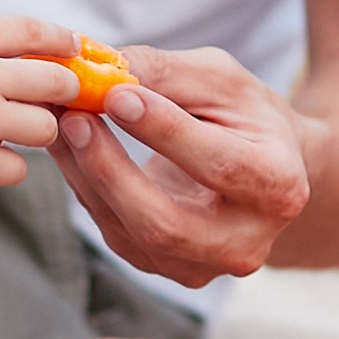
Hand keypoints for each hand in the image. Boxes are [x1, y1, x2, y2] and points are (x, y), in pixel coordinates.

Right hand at [0, 0, 79, 200]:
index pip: (33, 29)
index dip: (64, 40)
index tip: (74, 49)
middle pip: (55, 80)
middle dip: (65, 90)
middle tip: (59, 98)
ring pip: (46, 128)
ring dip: (37, 132)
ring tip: (14, 131)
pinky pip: (20, 167)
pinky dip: (6, 167)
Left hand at [45, 45, 310, 286]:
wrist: (261, 171)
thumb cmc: (245, 116)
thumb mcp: (221, 81)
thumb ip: (168, 74)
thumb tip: (104, 70)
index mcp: (279, 186)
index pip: (220, 165)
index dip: (165, 132)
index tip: (117, 94)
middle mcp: (245, 241)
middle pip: (166, 223)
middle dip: (111, 170)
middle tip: (73, 119)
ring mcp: (201, 265)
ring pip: (130, 232)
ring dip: (86, 176)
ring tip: (59, 123)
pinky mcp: (163, 268)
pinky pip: (114, 232)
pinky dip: (84, 187)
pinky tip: (67, 148)